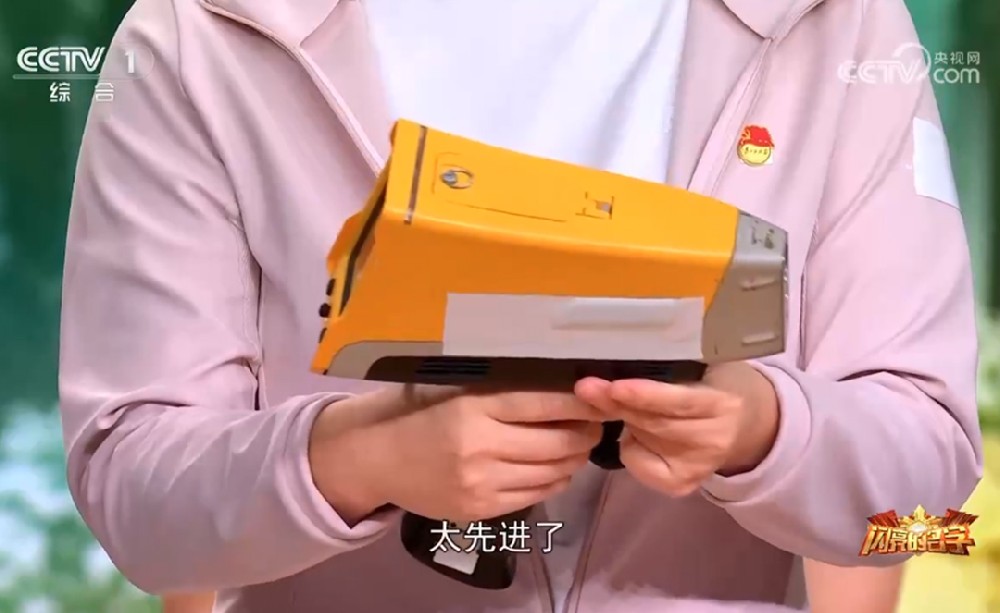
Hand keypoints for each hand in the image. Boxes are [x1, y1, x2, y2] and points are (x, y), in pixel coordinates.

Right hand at [309, 385, 603, 523]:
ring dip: (575, 458)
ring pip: (552, 472)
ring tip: (579, 444)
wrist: (378, 459)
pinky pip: (536, 495)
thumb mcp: (461, 392)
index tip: (603, 396)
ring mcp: (480, 482)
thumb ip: (507, 393)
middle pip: (557, 442)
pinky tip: (557, 467)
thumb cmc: (424, 415)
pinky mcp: (480, 509)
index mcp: (474, 407)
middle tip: (596, 422)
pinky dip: (556, 480)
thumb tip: (569, 390)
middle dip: (586, 432)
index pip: (544, 404)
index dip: (581, 403)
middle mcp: (479, 446)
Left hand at [574, 362, 778, 496]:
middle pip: (654, 423)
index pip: (679, 402)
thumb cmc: (711, 385)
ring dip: (622, 421)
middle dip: (616, 405)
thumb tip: (614, 369)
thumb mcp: (700, 370)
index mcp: (723, 403)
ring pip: (642, 442)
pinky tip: (638, 436)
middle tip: (586, 388)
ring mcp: (699, 467)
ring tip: (618, 403)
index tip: (614, 386)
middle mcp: (714, 439)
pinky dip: (628, 448)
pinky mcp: (682, 486)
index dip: (645, 396)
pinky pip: (638, 464)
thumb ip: (668, 371)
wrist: (745, 425)